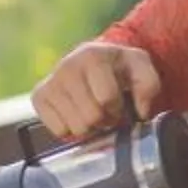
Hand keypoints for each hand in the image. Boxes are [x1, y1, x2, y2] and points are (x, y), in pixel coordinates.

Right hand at [32, 41, 161, 141]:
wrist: (93, 59)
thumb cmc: (119, 66)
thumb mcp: (141, 68)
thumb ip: (149, 86)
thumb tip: (141, 112)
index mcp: (92, 56)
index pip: (107, 98)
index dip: (118, 107)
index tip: (119, 103)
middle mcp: (66, 67)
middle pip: (91, 116)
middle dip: (105, 119)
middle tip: (106, 111)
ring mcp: (50, 82)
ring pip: (76, 127)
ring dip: (90, 126)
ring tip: (93, 112)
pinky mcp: (38, 97)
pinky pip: (58, 130)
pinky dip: (71, 129)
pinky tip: (77, 113)